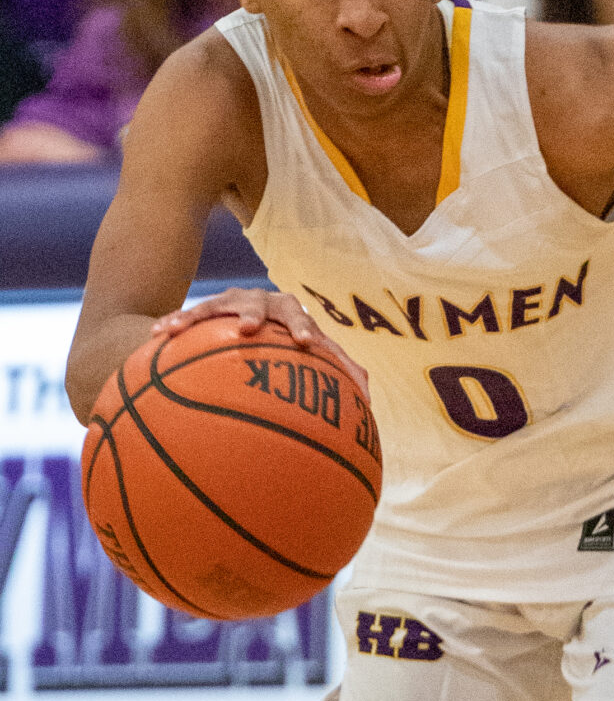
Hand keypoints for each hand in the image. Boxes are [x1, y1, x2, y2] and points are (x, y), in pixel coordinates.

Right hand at [153, 288, 369, 399]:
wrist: (257, 317)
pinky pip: (190, 316)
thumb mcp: (312, 355)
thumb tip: (369, 398)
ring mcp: (235, 302)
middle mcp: (266, 303)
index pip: (302, 320)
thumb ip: (338, 372)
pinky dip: (176, 323)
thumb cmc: (291, 342)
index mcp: (294, 315)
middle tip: (248, 328)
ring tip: (182, 327)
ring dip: (201, 314)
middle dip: (256, 313)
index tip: (302, 343)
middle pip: (262, 304)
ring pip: (218, 304)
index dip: (302, 329)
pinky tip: (156, 333)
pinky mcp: (209, 308)